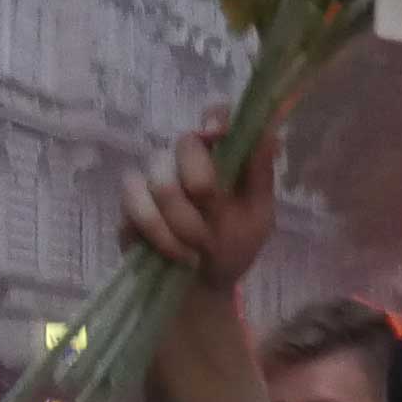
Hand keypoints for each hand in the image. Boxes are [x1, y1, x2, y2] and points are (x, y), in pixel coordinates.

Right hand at [120, 120, 278, 292]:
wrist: (202, 288)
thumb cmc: (233, 247)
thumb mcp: (258, 217)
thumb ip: (260, 175)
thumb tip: (270, 131)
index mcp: (221, 154)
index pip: (215, 113)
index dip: (214, 115)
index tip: (218, 134)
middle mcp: (186, 157)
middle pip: (185, 142)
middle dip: (201, 184)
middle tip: (212, 214)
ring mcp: (156, 175)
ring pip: (162, 180)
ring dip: (183, 222)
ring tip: (197, 250)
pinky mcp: (131, 200)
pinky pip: (137, 203)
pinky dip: (160, 233)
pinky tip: (175, 253)